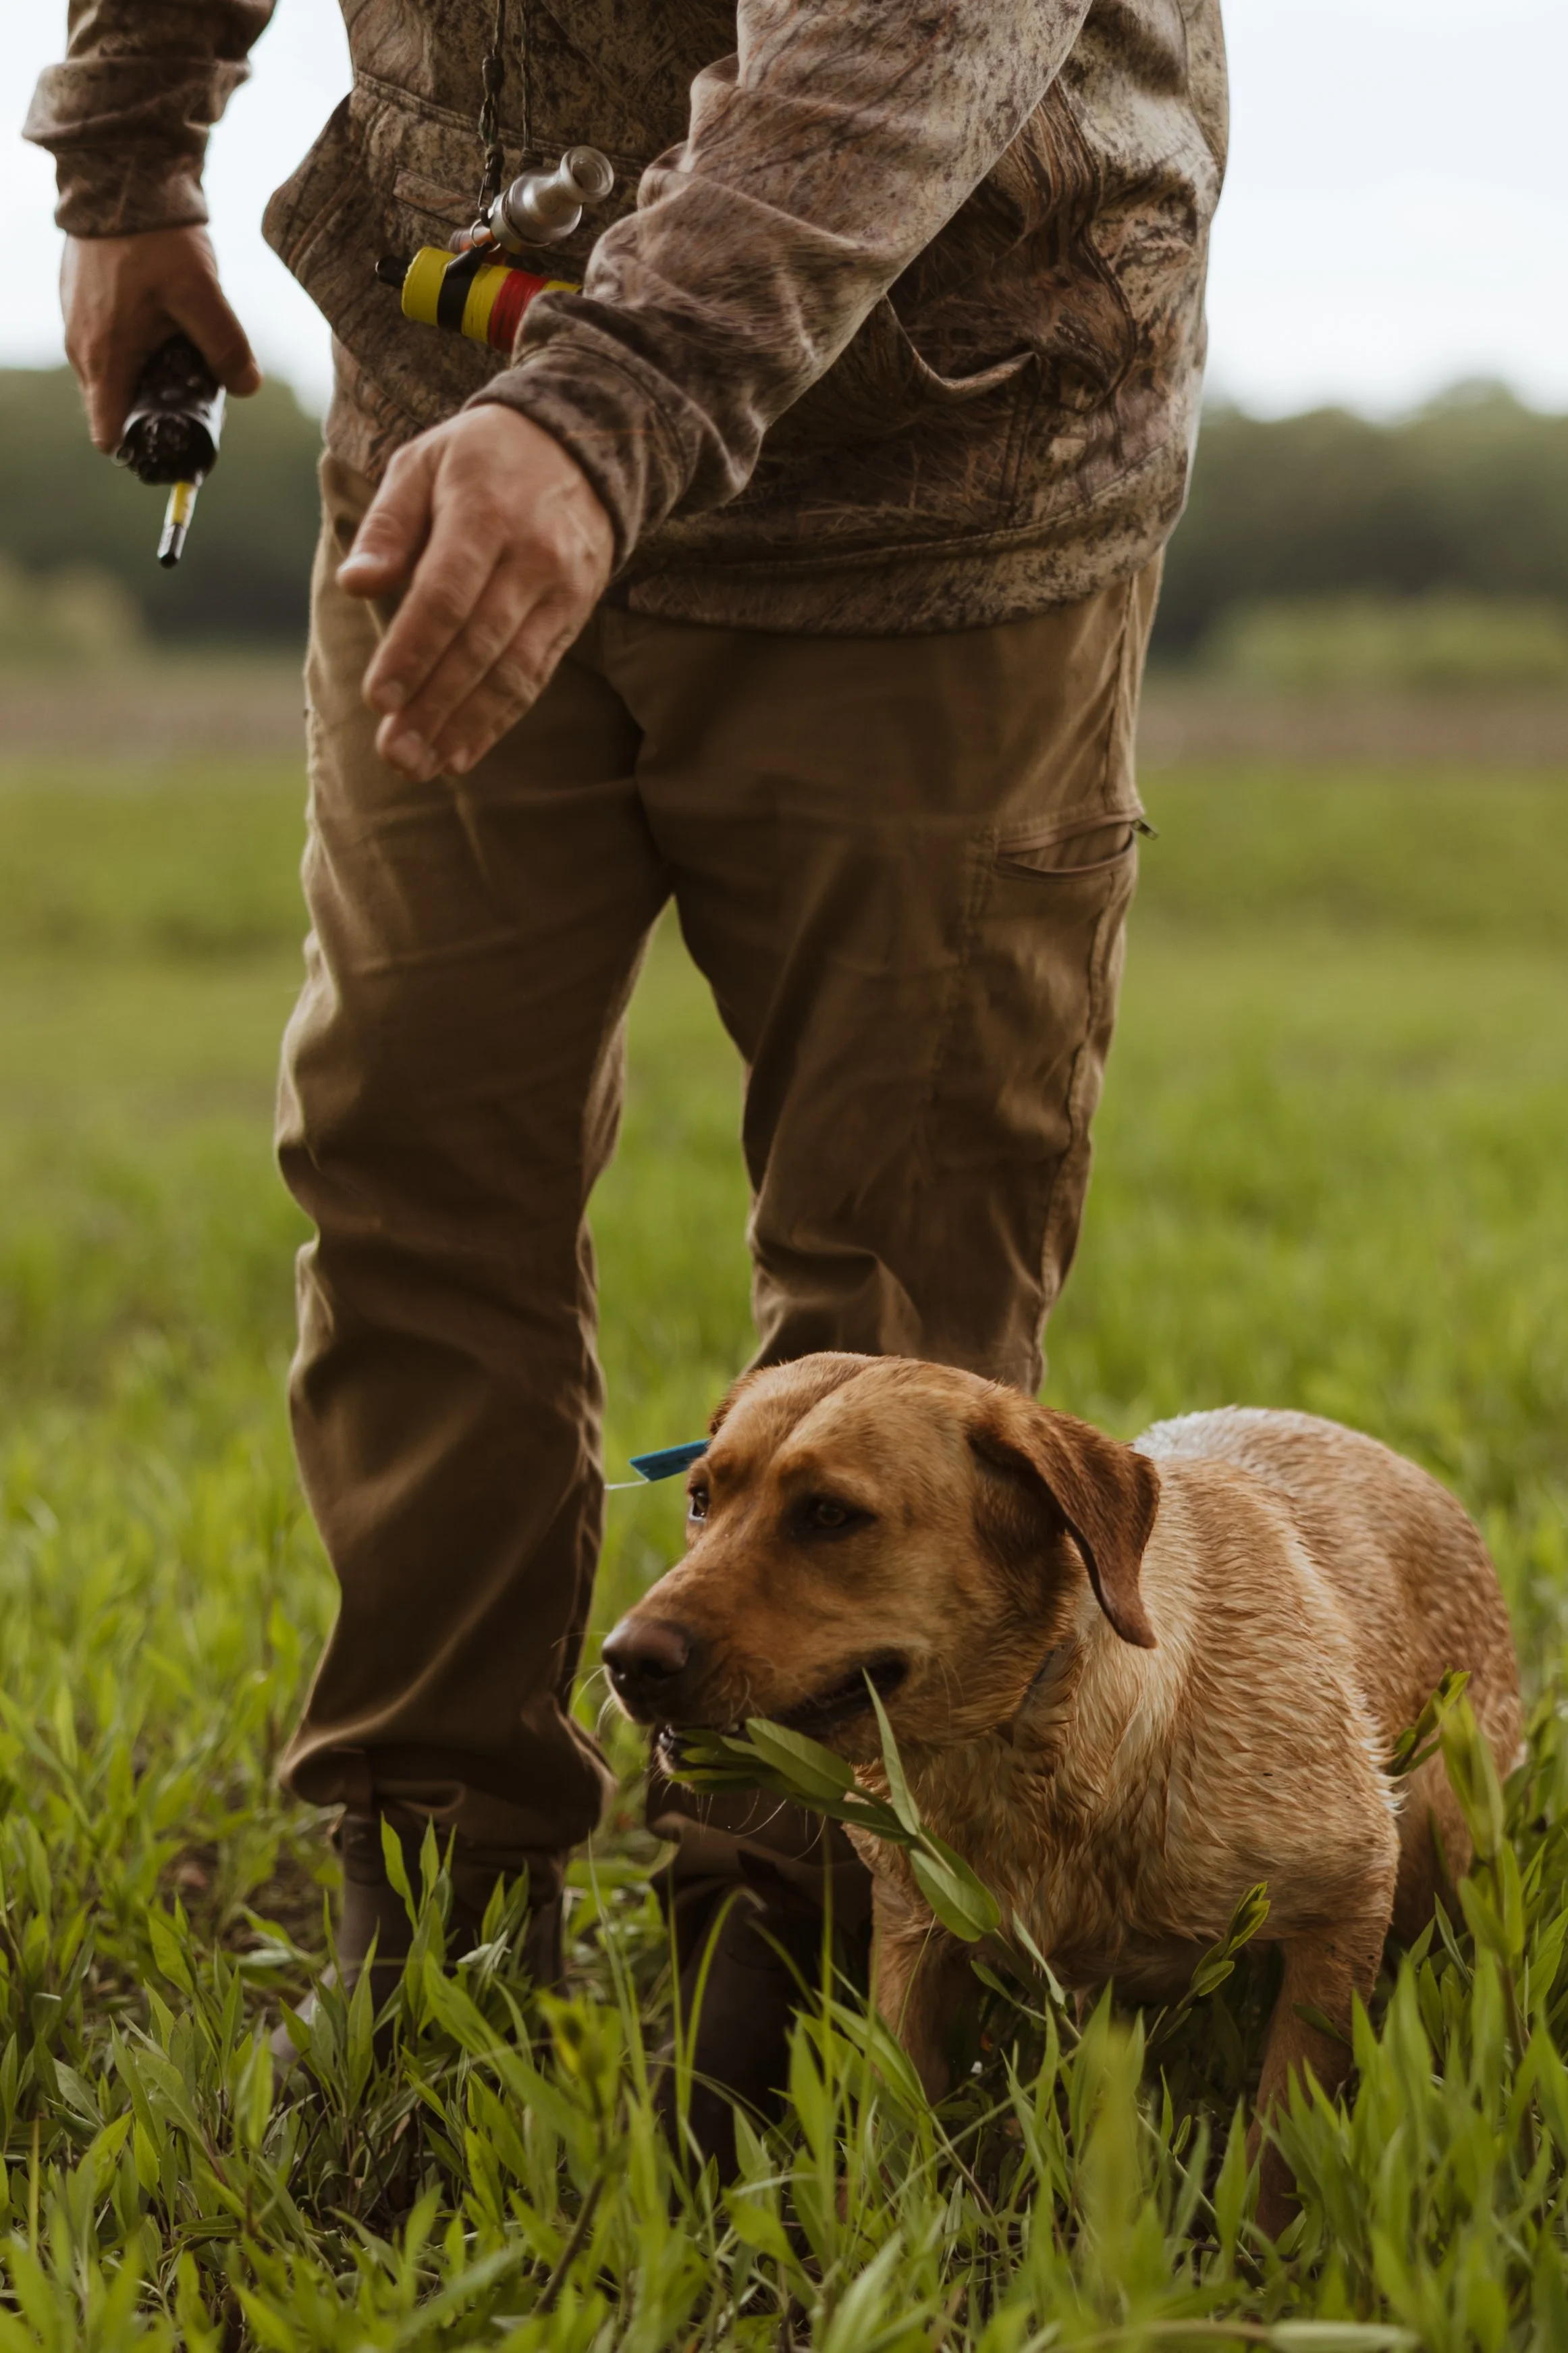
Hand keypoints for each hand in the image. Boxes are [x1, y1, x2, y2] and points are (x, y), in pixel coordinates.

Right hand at [61, 227, 261, 451]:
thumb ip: (227, 348)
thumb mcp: (202, 297)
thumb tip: (247, 388)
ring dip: (145, 373)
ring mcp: (76, 323)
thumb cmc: (155, 240)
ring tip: (182, 349)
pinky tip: (162, 320)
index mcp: (105, 360)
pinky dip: (133, 344)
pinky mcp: (80, 301)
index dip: (140, 447)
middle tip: (194, 387)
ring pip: (113, 373)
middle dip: (152, 408)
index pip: (108, 434)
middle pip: (115, 406)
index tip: (174, 436)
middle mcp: (82, 349)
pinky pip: (107, 341)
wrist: (119, 180)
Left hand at [341, 407, 614, 777]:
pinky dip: (498, 719)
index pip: (446, 595)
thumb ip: (388, 525)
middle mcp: (532, 557)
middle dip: (435, 704)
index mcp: (485, 513)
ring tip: (423, 767)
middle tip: (395, 754)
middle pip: (479, 644)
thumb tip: (355, 584)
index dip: (413, 651)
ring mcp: (561, 591)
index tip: (378, 699)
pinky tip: (462, 752)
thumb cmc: (479, 459)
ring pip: (513, 670)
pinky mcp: (574, 616)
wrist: (580, 447)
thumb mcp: (422, 464)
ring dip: (466, 725)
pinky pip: (536, 676)